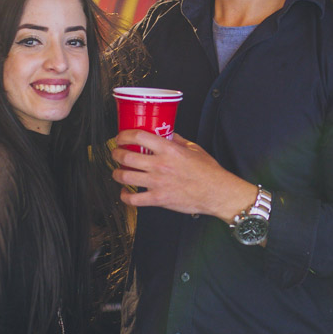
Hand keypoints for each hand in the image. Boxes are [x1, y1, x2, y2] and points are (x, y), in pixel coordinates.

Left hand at [111, 130, 255, 221]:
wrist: (216, 192)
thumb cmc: (208, 171)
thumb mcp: (194, 148)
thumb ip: (177, 140)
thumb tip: (167, 133)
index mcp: (168, 150)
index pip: (139, 136)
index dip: (124, 135)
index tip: (121, 137)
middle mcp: (160, 165)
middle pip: (126, 156)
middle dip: (116, 154)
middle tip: (116, 153)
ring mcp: (157, 183)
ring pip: (125, 177)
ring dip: (117, 173)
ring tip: (117, 172)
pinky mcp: (158, 199)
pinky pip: (133, 200)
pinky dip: (125, 196)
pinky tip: (125, 193)